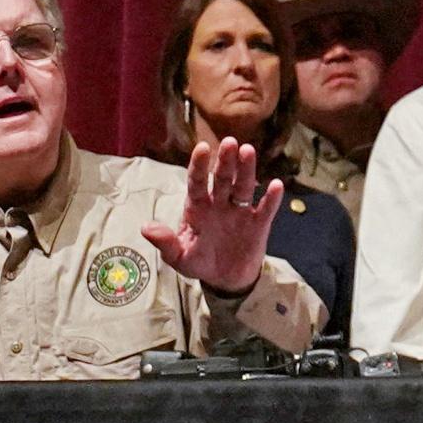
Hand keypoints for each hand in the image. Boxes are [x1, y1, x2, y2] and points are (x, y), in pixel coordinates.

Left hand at [143, 138, 282, 294]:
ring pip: (243, 186)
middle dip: (225, 161)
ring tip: (248, 151)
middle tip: (230, 142)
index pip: (196, 182)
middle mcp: (219, 203)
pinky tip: (276, 185)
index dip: (199, 165)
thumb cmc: (199, 263)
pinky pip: (265, 209)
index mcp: (197, 206)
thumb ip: (165, 243)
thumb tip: (145, 228)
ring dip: (246, 170)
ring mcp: (240, 211)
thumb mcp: (179, 257)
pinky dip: (271, 198)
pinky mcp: (258, 224)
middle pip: (222, 178)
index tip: (202, 148)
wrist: (225, 280)